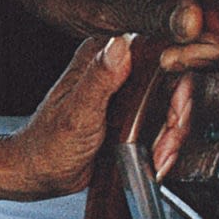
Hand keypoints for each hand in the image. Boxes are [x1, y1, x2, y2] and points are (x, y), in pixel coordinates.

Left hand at [0, 36, 198, 196]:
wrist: (41, 173)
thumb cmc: (49, 144)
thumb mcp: (78, 111)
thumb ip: (99, 78)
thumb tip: (119, 45)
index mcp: (101, 57)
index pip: (157, 52)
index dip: (177, 77)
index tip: (176, 106)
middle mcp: (115, 70)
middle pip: (171, 82)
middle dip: (175, 117)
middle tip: (164, 141)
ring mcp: (124, 94)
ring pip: (169, 106)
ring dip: (170, 137)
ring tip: (156, 155)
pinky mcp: (130, 116)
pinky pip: (161, 125)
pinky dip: (164, 145)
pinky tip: (153, 159)